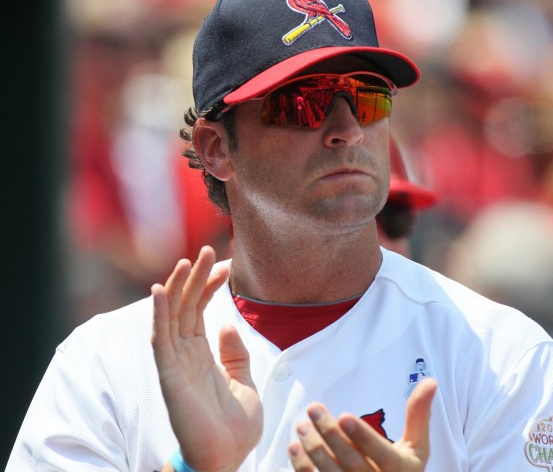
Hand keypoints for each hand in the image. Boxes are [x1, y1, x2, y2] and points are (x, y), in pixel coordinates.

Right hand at [152, 246, 262, 471]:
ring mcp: (176, 363)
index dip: (211, 286)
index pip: (202, 311)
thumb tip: (230, 325)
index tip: (226, 264)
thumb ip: (236, 354)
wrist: (228, 459)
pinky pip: (160, 339)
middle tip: (207, 250)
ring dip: (178, 287)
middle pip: (187, 307)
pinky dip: (159, 314)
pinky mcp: (169, 375)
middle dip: (196, 278)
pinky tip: (160, 290)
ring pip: (172, 316)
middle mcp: (186, 354)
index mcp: (203, 355)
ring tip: (188, 260)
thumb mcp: (245, 382)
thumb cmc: (235, 427)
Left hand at [288, 378, 436, 470]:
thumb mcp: (417, 447)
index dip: (363, 437)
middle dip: (330, 436)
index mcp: (401, 471)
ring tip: (302, 426)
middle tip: (312, 410)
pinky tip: (294, 448)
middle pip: (352, 463)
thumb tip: (431, 381)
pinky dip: (303, 468)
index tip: (344, 416)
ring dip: (313, 451)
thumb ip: (419, 415)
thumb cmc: (403, 471)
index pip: (382, 454)